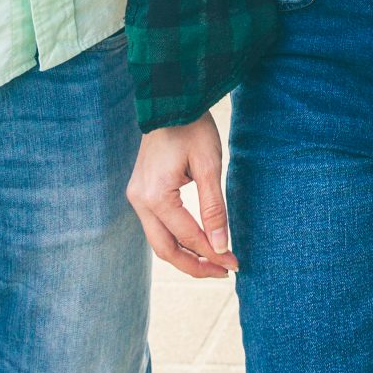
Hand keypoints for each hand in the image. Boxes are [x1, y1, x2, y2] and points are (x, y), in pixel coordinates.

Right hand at [126, 117, 238, 278]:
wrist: (170, 101)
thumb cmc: (192, 127)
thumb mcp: (209, 166)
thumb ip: (214, 208)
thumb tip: (220, 246)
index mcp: (155, 195)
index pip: (188, 236)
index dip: (212, 254)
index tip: (235, 263)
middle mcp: (139, 201)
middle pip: (166, 249)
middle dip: (195, 265)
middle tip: (223, 272)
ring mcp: (136, 197)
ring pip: (159, 241)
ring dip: (185, 254)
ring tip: (213, 262)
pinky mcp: (140, 192)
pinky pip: (157, 226)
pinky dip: (177, 239)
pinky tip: (196, 242)